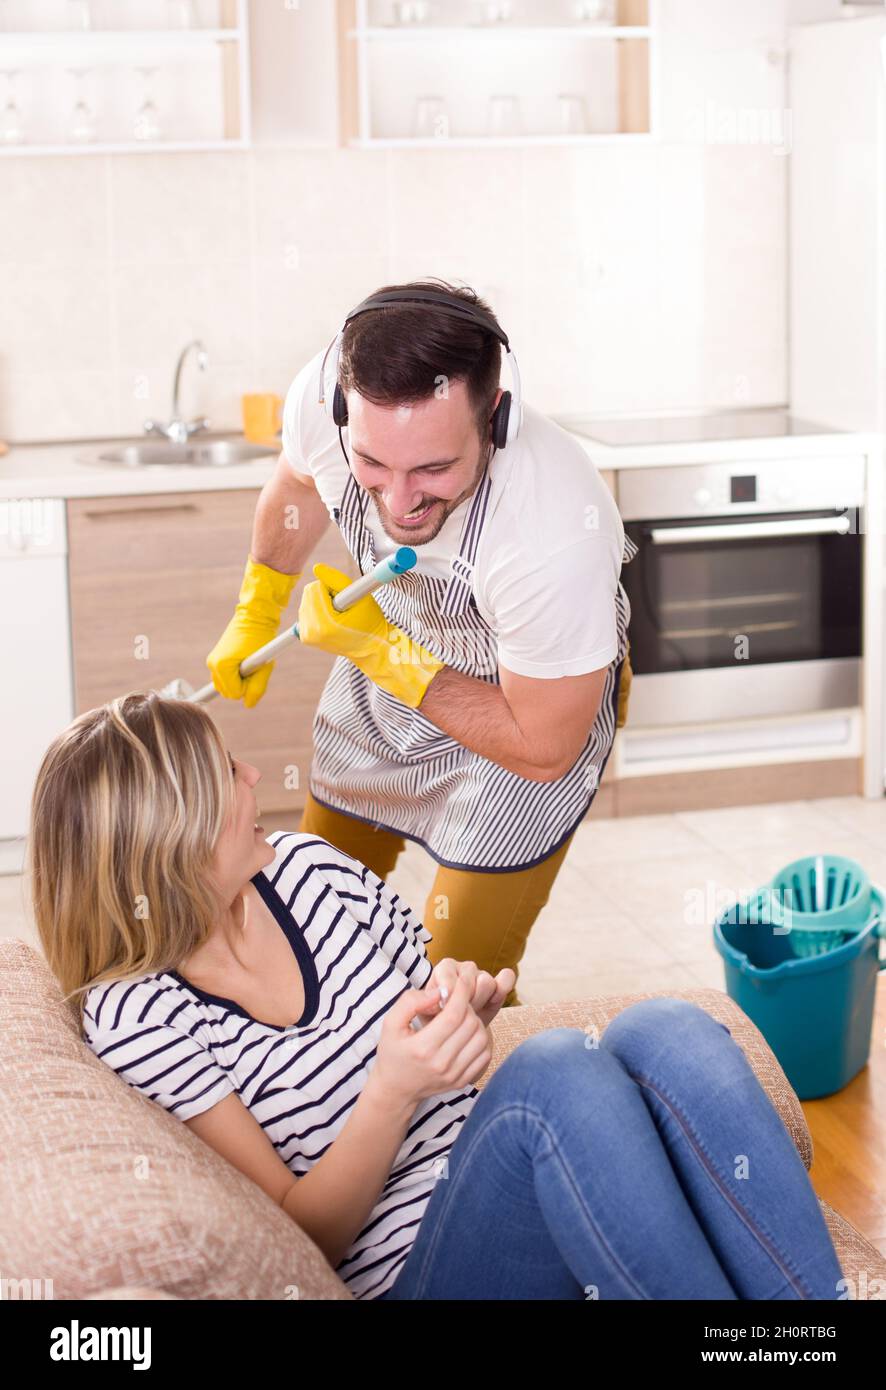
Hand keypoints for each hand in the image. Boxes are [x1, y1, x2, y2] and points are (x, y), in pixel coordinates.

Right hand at [206, 556, 299, 707]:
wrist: (255, 616)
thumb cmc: (261, 639)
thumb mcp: (264, 666)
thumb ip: (257, 688)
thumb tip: (249, 705)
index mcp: (221, 666)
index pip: (234, 694)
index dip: (248, 686)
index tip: (256, 670)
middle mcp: (212, 664)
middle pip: (228, 693)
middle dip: (243, 685)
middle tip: (255, 666)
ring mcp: (212, 661)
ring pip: (226, 687)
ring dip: (240, 680)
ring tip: (250, 662)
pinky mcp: (216, 658)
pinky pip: (226, 678)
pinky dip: (236, 675)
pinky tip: (245, 660)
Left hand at [297, 562, 443, 708]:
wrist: (370, 648)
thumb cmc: (370, 622)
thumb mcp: (360, 598)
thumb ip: (338, 580)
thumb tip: (316, 567)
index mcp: (325, 624)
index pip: (316, 588)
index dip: (333, 588)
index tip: (345, 598)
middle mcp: (311, 632)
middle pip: (308, 593)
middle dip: (326, 593)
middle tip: (343, 606)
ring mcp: (306, 636)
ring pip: (306, 600)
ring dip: (322, 601)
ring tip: (339, 614)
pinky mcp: (304, 637)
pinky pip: (305, 611)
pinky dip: (317, 610)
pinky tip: (331, 619)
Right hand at [372, 972, 492, 1108]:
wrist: (396, 1089)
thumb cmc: (393, 1052)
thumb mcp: (390, 1023)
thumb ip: (411, 1002)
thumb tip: (439, 992)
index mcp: (422, 1048)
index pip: (453, 1015)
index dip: (461, 993)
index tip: (462, 980)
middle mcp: (441, 1064)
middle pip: (470, 1025)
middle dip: (467, 1006)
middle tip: (456, 1002)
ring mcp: (454, 1075)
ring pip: (481, 1038)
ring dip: (475, 1022)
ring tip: (461, 1018)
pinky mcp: (462, 1081)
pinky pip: (484, 1054)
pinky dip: (480, 1039)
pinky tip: (466, 1034)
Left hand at [429, 958, 514, 1028]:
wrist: (457, 1032)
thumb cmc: (437, 1021)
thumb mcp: (424, 1012)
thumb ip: (426, 1001)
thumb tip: (442, 998)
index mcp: (444, 969)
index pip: (448, 978)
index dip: (447, 998)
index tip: (443, 1011)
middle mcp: (464, 968)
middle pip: (469, 979)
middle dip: (464, 1001)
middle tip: (458, 1014)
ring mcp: (483, 975)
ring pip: (486, 982)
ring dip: (480, 1001)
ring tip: (471, 1012)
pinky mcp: (499, 984)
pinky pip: (506, 978)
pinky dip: (501, 991)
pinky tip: (491, 1003)